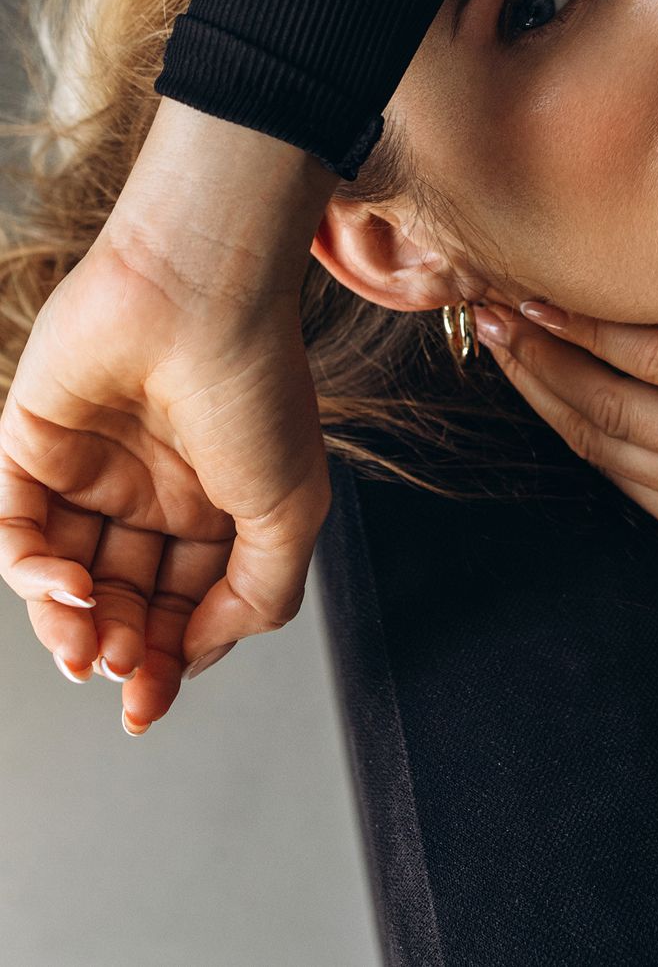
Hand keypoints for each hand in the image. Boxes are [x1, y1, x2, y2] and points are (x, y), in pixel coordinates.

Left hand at [0, 100, 336, 731]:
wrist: (200, 293)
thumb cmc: (256, 387)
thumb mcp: (292, 510)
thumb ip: (262, 593)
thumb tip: (202, 647)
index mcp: (219, 510)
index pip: (183, 606)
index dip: (169, 659)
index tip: (152, 703)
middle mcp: (154, 494)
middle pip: (123, 599)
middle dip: (122, 648)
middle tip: (124, 676)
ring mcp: (93, 471)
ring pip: (64, 576)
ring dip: (70, 623)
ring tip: (88, 644)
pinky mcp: (32, 444)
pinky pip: (14, 527)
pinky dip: (30, 571)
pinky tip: (64, 584)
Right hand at [472, 299, 657, 598]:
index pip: (611, 472)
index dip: (554, 418)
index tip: (521, 374)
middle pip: (594, 435)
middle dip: (530, 379)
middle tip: (482, 329)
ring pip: (614, 401)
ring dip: (549, 351)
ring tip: (505, 308)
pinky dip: (609, 333)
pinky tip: (569, 305)